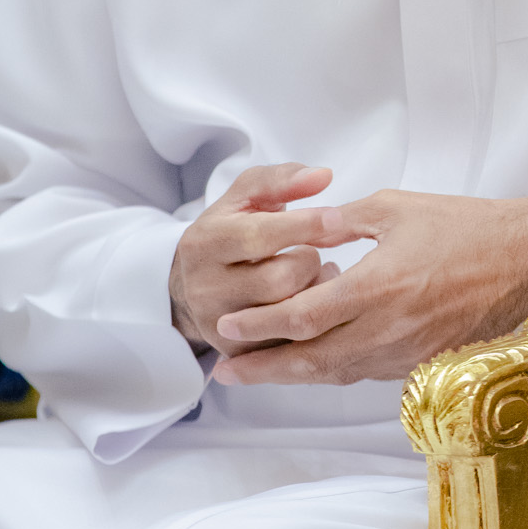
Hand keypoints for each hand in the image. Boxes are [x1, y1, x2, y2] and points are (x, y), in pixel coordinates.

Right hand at [169, 163, 352, 355]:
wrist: (190, 283)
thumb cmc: (232, 229)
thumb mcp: (245, 197)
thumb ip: (281, 179)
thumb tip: (322, 176)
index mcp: (205, 242)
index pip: (258, 235)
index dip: (302, 225)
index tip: (337, 216)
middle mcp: (205, 288)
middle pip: (278, 280)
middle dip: (308, 262)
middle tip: (313, 251)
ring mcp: (220, 325)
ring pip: (287, 315)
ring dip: (315, 291)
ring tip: (317, 273)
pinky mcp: (237, 353)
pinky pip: (288, 343)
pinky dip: (311, 322)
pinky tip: (312, 301)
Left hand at [211, 189, 527, 385]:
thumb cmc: (467, 225)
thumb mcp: (398, 207)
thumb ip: (348, 220)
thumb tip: (310, 225)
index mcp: (377, 286)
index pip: (303, 318)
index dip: (261, 328)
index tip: (227, 331)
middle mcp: (388, 327)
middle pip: (311, 360)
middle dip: (263, 368)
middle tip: (225, 371)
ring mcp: (408, 350)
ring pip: (338, 373)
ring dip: (294, 376)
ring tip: (259, 374)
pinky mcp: (425, 359)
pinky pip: (367, 372)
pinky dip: (334, 371)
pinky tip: (316, 363)